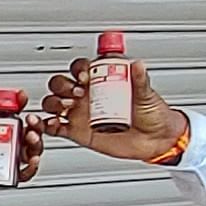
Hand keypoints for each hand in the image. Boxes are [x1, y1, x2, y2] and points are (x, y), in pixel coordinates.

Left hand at [0, 93, 47, 186]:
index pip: (15, 113)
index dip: (22, 105)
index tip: (23, 98)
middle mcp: (4, 142)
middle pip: (29, 133)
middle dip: (35, 126)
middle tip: (30, 122)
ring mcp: (5, 158)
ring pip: (30, 151)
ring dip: (36, 144)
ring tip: (31, 139)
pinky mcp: (3, 175)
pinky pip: (22, 173)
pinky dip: (31, 168)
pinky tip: (31, 161)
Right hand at [39, 56, 187, 163]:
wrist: (156, 141)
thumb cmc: (152, 114)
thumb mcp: (147, 94)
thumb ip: (140, 80)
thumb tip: (137, 64)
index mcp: (102, 81)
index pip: (82, 68)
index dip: (79, 69)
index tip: (85, 75)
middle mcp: (88, 95)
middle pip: (62, 83)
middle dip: (63, 86)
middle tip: (77, 94)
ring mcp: (81, 113)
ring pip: (55, 102)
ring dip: (55, 103)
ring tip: (67, 108)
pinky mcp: (78, 132)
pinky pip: (56, 127)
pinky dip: (49, 125)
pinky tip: (52, 124)